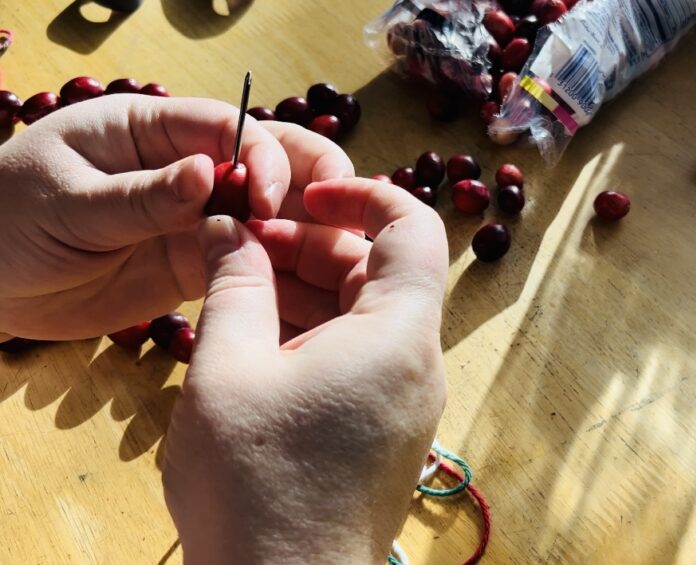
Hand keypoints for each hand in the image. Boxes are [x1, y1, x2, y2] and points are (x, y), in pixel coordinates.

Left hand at [0, 95, 350, 340]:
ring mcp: (196, 218)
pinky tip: (304, 287)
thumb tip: (208, 173)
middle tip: (336, 214)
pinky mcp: (198, 264)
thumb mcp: (68, 202)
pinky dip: (280, 271)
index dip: (262, 155)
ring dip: (302, 229)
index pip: (227, 127)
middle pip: (266, 160)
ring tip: (332, 256)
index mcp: (150, 131)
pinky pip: (250, 262)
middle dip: (307, 180)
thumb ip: (141, 195)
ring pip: (268, 213)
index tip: (270, 199)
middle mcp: (184, 168)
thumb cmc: (7, 221)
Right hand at [162, 178, 447, 562]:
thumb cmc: (258, 487)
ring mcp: (405, 401)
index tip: (303, 195)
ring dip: (308, 289)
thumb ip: (234, 285)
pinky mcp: (384, 431)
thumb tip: (230, 230)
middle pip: (382, 271)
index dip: (363, 195)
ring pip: (366, 316)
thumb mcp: (229, 369)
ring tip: (239, 289)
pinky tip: (258, 339)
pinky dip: (316, 332)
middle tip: (242, 246)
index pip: (414, 228)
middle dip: (314, 244)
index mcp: (399, 336)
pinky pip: (360, 357)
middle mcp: (418, 364)